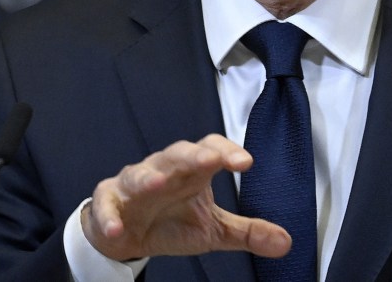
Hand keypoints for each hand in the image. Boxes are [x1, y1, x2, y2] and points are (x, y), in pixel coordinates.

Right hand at [81, 133, 290, 261]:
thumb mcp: (212, 229)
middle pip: (178, 154)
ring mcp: (133, 183)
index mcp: (192, 171)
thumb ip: (248, 232)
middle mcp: (164, 169)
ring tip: (158, 184)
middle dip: (193, 156)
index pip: (211, 149)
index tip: (246, 162)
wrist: (126, 234)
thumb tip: (286, 242)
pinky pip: (105, 204)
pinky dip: (109, 215)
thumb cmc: (171, 222)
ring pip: (139, 173)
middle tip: (210, 159)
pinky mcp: (107, 201)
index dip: (227, 151)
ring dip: (148, 177)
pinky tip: (117, 228)